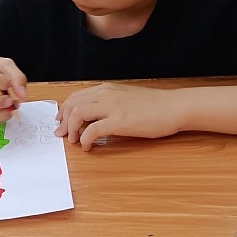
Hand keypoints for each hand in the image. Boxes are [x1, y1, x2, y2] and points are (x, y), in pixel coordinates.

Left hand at [55, 83, 182, 150]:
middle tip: (63, 134)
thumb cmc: (154, 106)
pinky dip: (85, 139)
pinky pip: (92, 130)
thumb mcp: (127, 97)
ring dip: (71, 128)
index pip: (76, 96)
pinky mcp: (119, 121)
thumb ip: (110, 102)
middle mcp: (106, 94)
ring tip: (74, 140)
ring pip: (78, 113)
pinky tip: (88, 146)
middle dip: (63, 120)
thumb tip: (95, 115)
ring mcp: (112, 107)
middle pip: (73, 104)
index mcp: (107, 89)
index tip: (62, 121)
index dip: (65, 109)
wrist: (174, 107)